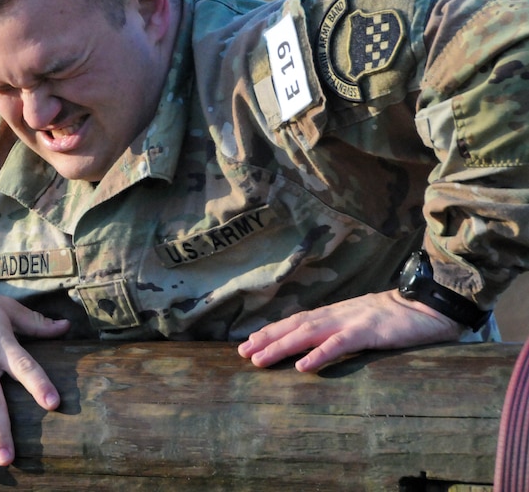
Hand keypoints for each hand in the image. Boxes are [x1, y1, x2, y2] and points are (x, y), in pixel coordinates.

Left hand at [237, 289, 464, 371]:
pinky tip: (302, 367)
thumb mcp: (364, 323)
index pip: (296, 321)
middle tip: (242, 353)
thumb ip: (343, 330)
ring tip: (259, 359)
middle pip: (294, 326)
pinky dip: (319, 354)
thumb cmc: (398, 318)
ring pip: (307, 333)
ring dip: (280, 346)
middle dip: (267, 339)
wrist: (429, 305)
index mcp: (335, 313)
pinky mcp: (368, 331)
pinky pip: (339, 344)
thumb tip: (322, 344)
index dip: (272, 331)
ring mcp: (350, 321)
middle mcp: (336, 314)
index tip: (249, 343)